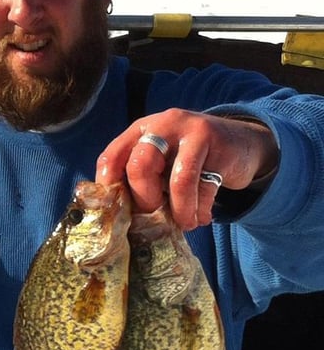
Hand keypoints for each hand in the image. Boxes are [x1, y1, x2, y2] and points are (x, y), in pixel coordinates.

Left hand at [96, 108, 278, 229]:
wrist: (240, 142)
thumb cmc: (188, 161)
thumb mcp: (160, 163)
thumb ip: (141, 181)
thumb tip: (122, 220)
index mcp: (139, 131)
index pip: (111, 158)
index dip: (110, 190)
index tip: (119, 215)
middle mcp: (161, 125)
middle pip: (140, 166)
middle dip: (146, 199)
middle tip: (155, 216)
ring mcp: (190, 131)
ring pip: (177, 180)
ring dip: (180, 211)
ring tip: (185, 224)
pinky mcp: (217, 144)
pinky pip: (205, 186)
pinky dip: (201, 210)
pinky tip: (201, 217)